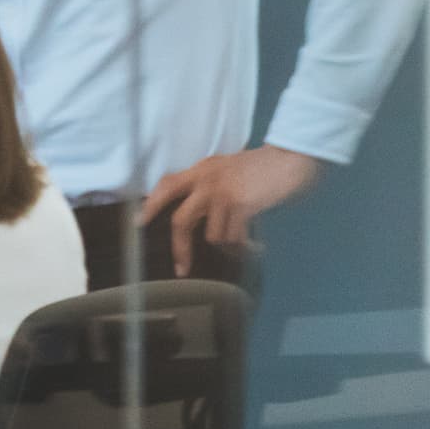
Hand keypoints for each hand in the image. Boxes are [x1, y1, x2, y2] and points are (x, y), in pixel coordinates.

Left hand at [139, 145, 322, 275]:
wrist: (290, 160)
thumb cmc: (263, 167)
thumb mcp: (228, 168)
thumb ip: (210, 184)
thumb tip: (197, 210)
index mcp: (203, 169)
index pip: (167, 185)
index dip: (151, 204)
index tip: (139, 222)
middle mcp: (207, 180)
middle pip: (181, 220)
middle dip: (180, 249)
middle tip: (182, 268)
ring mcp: (223, 194)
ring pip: (211, 235)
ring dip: (225, 243)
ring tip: (240, 241)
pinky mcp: (240, 205)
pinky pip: (232, 237)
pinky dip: (241, 246)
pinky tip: (252, 244)